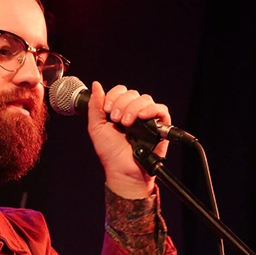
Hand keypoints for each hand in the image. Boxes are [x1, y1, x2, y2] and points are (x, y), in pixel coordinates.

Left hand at [86, 81, 170, 198]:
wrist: (122, 170)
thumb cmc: (110, 152)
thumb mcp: (96, 127)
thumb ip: (95, 106)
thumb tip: (96, 85)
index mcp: (120, 110)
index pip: (120, 91)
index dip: (113, 96)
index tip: (107, 111)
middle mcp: (134, 111)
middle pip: (132, 93)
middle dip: (121, 104)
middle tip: (116, 120)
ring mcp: (147, 118)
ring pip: (145, 99)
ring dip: (133, 108)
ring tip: (127, 124)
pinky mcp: (160, 125)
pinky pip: (161, 109)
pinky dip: (151, 109)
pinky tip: (142, 117)